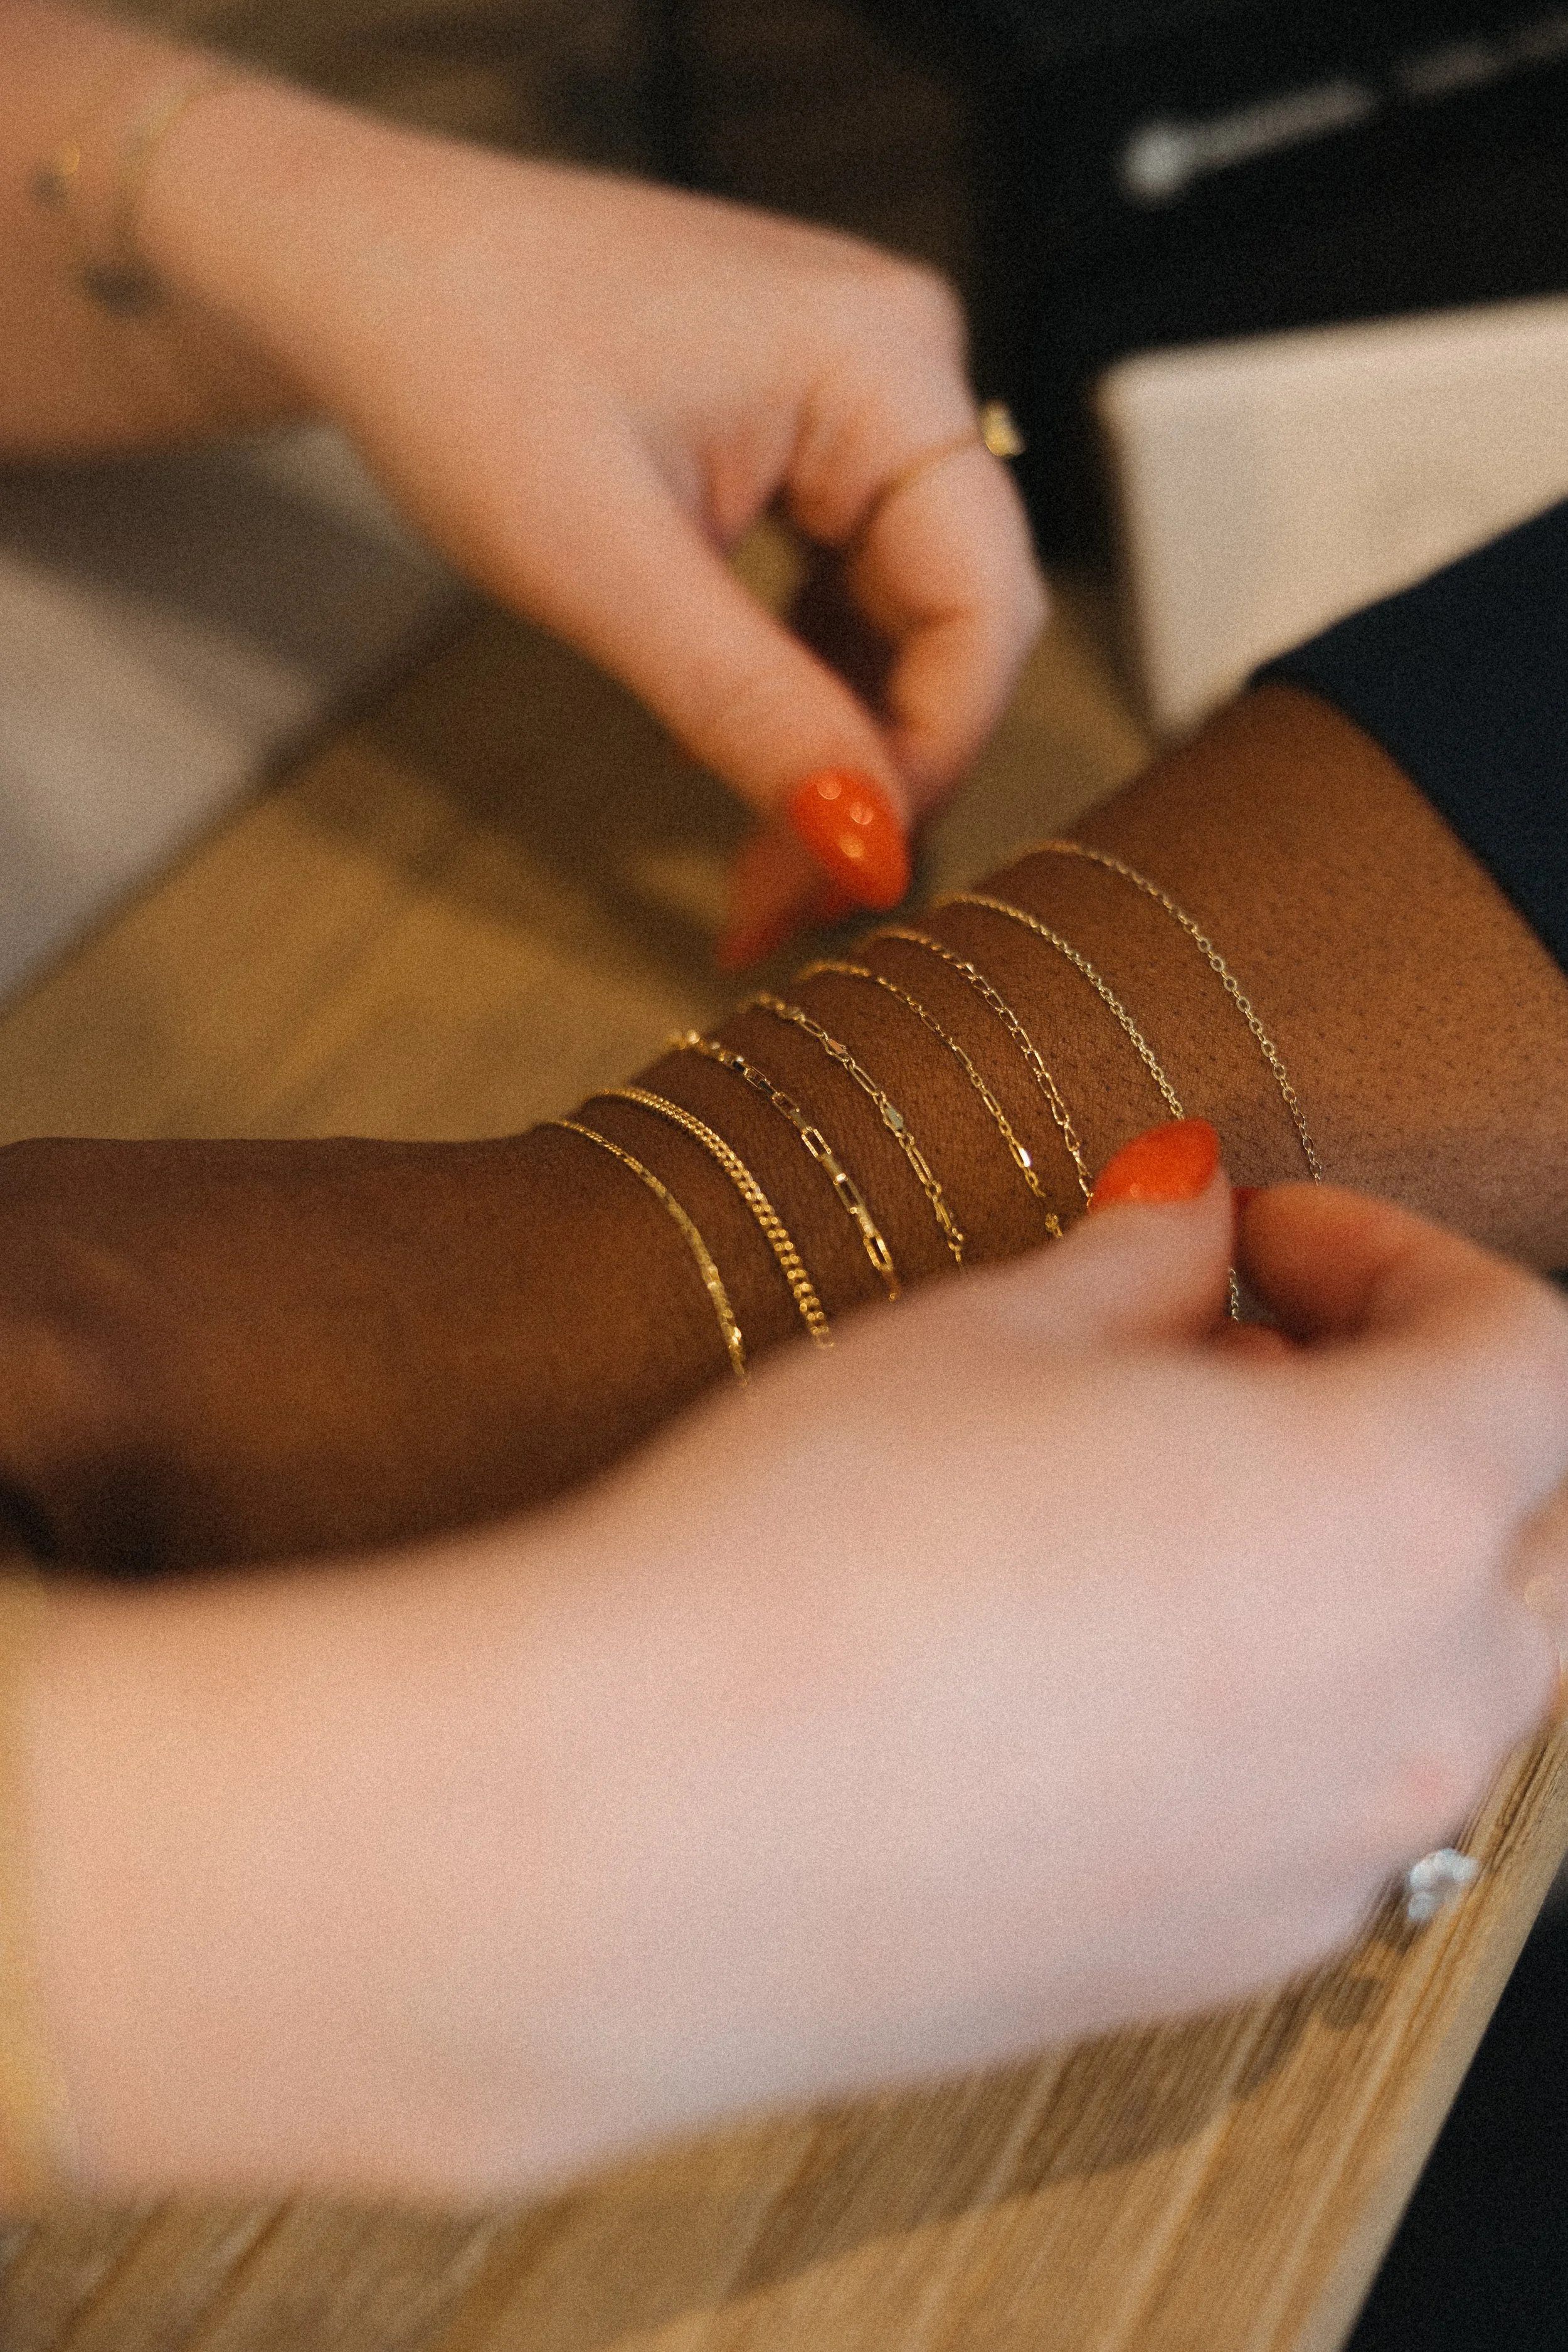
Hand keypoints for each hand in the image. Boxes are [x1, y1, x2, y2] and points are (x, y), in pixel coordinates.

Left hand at [137, 80, 1046, 954]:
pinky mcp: (803, 433)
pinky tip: (747, 763)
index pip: (981, 604)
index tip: (849, 881)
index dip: (930, 760)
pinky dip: (801, 690)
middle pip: (954, 621)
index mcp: (884, 357)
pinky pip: (844, 589)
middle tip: (786, 908)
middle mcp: (899, 361)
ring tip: (760, 874)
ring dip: (838, 751)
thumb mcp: (604, 567)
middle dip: (876, 776)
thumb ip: (754, 710)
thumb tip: (869, 850)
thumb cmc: (454, 359)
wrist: (352, 265)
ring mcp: (853, 395)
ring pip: (901, 621)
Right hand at [513, 1160, 1567, 2153]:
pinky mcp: (1223, 1961)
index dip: (1406, 1256)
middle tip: (1245, 1357)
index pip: (1529, 1351)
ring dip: (1366, 1564)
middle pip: (1537, 1532)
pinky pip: (1332, 1807)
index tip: (1265, 1240)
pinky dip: (1288, 1707)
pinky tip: (1106, 1657)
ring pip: (1449, 1682)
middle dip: (1429, 1416)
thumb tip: (1196, 1219)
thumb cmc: (810, 1557)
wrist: (645, 1834)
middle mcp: (1411, 1714)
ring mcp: (1329, 1861)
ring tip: (1161, 1502)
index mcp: (1391, 1517)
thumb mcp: (987, 1338)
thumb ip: (1144, 1266)